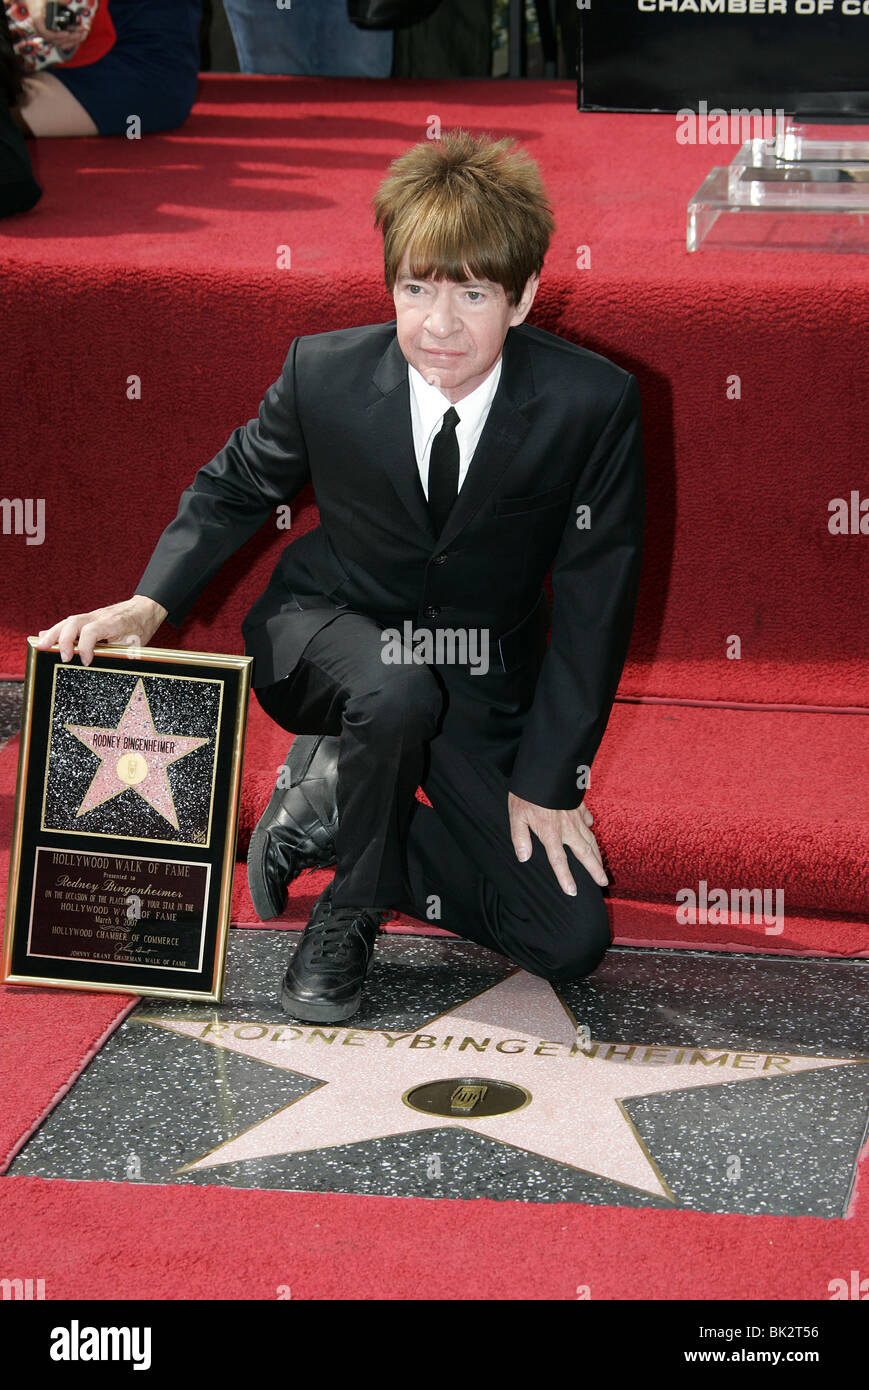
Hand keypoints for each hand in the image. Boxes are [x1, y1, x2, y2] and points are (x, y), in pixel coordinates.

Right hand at [26, 2, 88, 51]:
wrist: (35, 2)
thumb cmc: (41, 0)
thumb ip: (60, 0)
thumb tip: (69, 0)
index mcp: (39, 21)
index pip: (47, 33)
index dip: (57, 35)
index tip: (67, 33)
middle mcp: (41, 30)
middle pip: (57, 40)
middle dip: (71, 38)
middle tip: (82, 33)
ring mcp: (47, 35)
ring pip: (60, 43)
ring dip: (73, 41)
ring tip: (84, 34)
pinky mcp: (52, 36)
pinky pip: (62, 43)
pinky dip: (71, 41)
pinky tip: (80, 36)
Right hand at [34, 595, 168, 665]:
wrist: (145, 609)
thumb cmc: (140, 627)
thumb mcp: (136, 644)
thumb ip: (118, 653)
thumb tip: (100, 666)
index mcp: (112, 622)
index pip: (91, 631)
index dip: (85, 647)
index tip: (87, 661)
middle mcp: (99, 616)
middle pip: (74, 622)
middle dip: (63, 639)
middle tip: (61, 657)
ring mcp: (92, 615)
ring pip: (68, 621)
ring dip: (54, 634)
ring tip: (41, 646)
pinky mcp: (89, 618)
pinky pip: (70, 622)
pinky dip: (57, 630)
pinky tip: (46, 637)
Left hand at [508, 791, 607, 892]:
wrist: (544, 770)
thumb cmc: (527, 793)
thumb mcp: (516, 816)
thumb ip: (520, 838)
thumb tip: (523, 858)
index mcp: (550, 832)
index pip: (559, 860)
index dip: (565, 877)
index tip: (573, 891)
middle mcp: (567, 827)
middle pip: (584, 852)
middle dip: (594, 869)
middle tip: (603, 882)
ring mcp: (575, 815)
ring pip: (590, 838)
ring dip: (597, 854)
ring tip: (603, 866)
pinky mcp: (578, 804)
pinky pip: (588, 819)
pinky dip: (590, 827)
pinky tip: (591, 830)